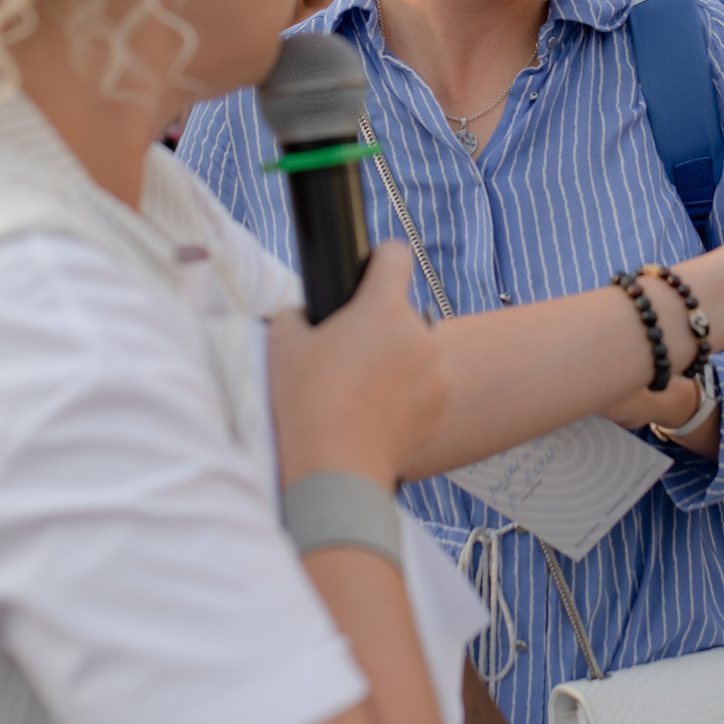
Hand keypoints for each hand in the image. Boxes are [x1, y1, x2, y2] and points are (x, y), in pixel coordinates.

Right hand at [270, 244, 447, 488]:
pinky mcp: (441, 407)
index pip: (395, 255)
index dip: (379, 259)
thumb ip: (295, 315)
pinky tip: (375, 414)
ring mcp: (436, 372)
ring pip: (414, 352)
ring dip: (395, 362)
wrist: (335, 468)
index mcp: (384, 309)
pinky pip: (425, 387)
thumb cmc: (306, 403)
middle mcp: (420, 335)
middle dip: (379, 327)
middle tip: (347, 356)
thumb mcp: (282, 344)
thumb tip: (303, 315)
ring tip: (360, 392)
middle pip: (401, 313)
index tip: (369, 271)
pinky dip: (406, 395)